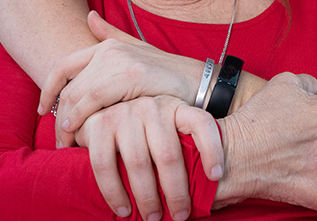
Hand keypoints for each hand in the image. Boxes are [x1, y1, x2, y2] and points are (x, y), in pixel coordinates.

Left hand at [38, 11, 204, 147]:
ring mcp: (121, 60)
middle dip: (57, 114)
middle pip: (68, 85)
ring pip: (78, 93)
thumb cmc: (168, 77)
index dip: (48, 90)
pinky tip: (80, 134)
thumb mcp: (138, 53)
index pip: (63, 66)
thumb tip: (89, 16)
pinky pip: (95, 99)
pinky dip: (82, 118)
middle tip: (58, 139)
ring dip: (67, 122)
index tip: (42, 110)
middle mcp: (110, 49)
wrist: (200, 84)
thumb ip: (111, 35)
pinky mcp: (131, 75)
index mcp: (108, 45)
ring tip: (66, 143)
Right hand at [75, 95, 223, 220]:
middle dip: (176, 191)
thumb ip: (184, 147)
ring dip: (146, 197)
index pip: (201, 123)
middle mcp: (151, 107)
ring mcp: (124, 114)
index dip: (212, 149)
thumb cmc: (144, 132)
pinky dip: (114, 192)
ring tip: (153, 218)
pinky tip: (124, 210)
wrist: (101, 111)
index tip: (217, 176)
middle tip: (180, 215)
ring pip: (138, 163)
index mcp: (175, 107)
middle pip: (168, 154)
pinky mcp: (99, 126)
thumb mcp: (168, 130)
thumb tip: (210, 186)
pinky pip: (105, 165)